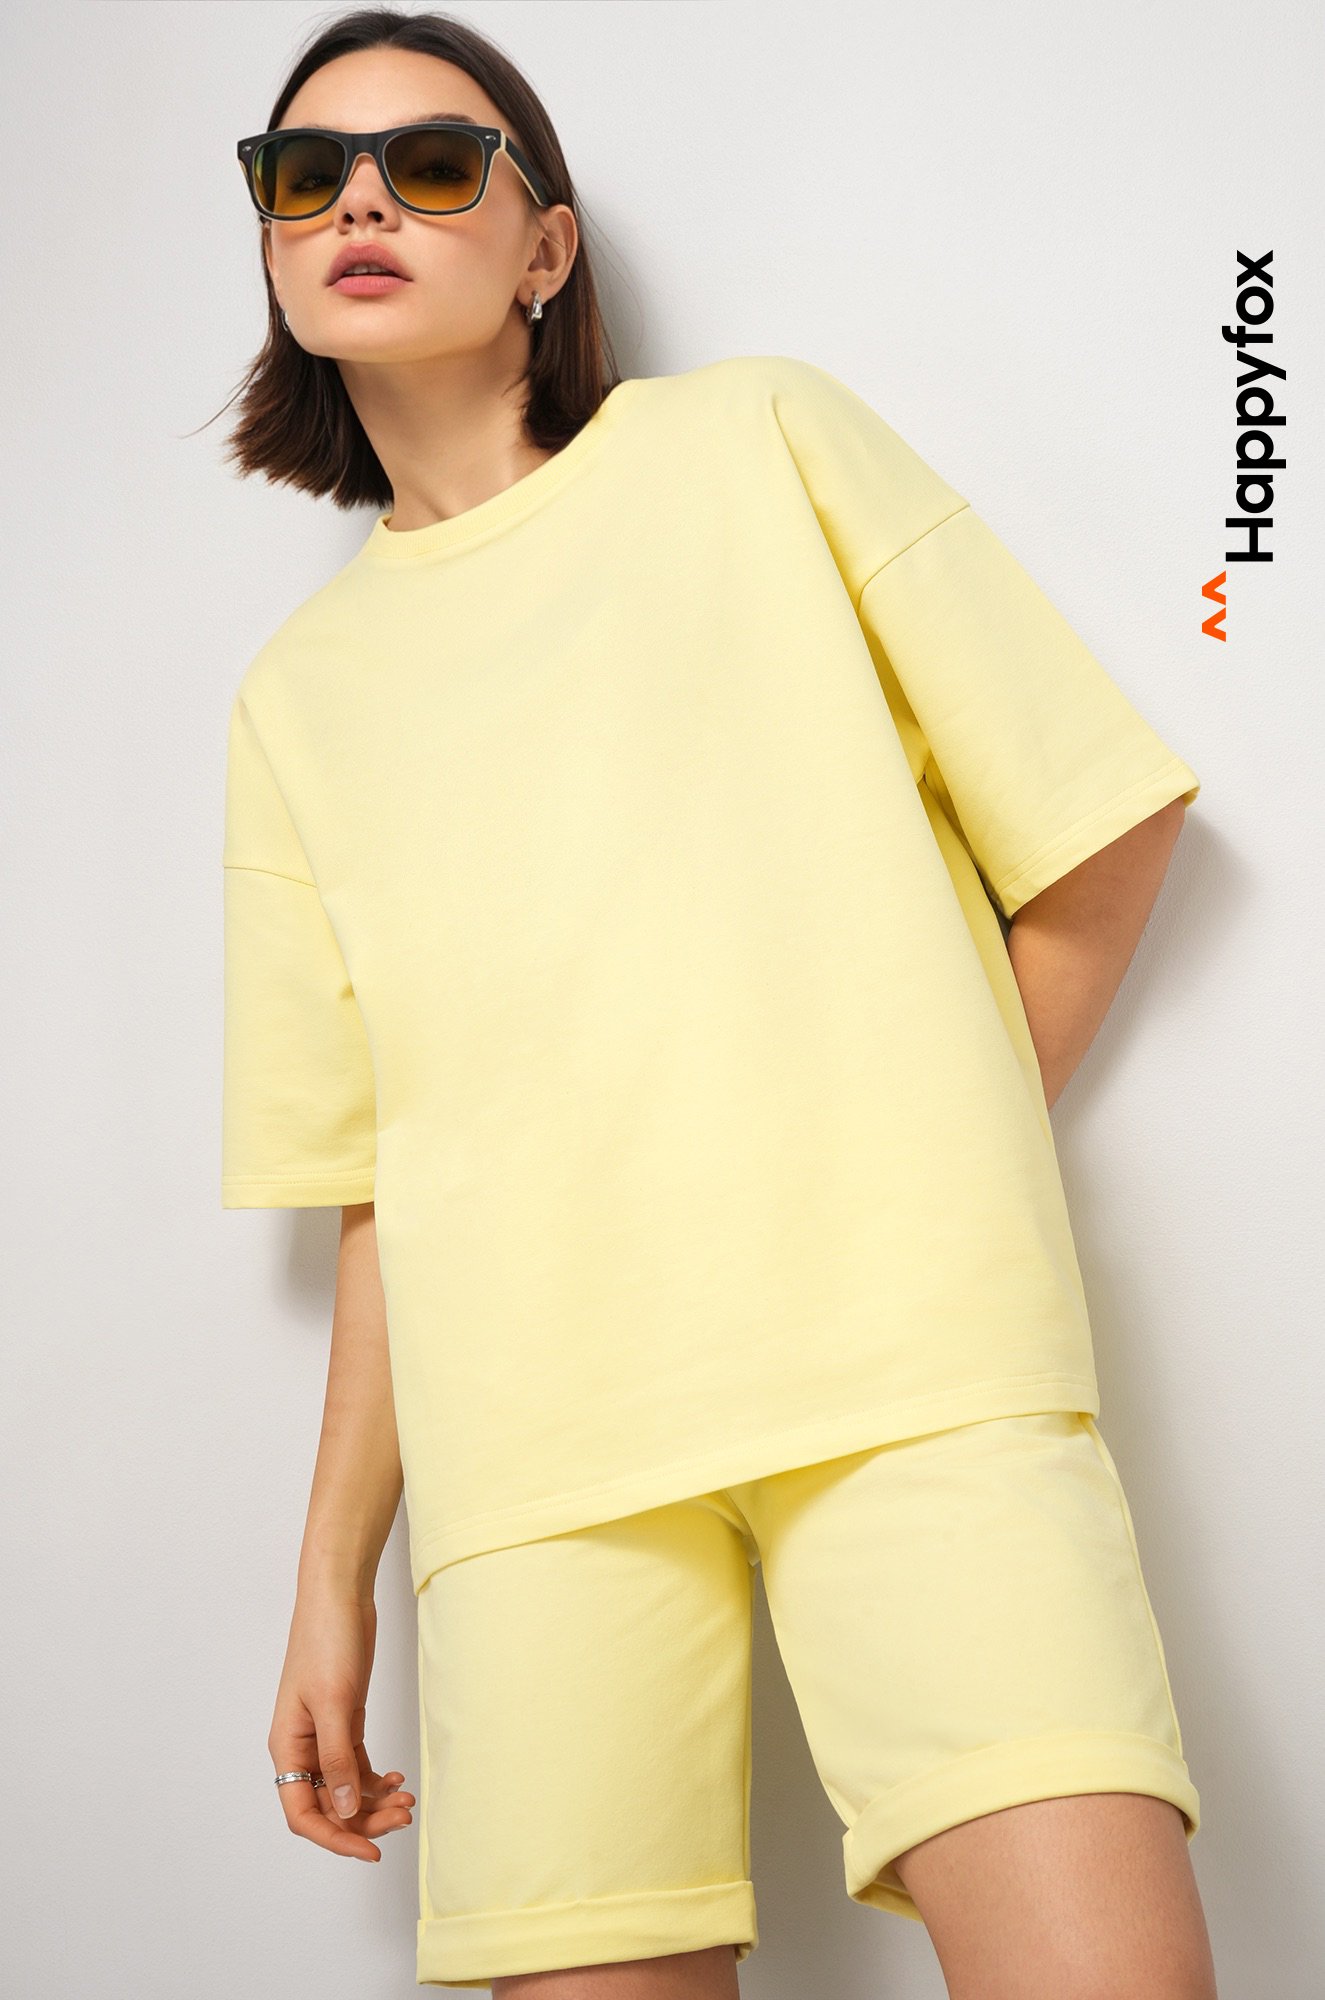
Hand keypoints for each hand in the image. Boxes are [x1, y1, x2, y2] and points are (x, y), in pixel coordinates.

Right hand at [268, 1585, 415, 1861]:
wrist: (341, 1596)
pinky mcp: (345, 1720)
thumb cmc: (326, 1641)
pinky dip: (377, 1779)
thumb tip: (345, 1810)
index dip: (335, 1838)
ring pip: (346, 1788)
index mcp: (287, 1748)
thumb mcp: (333, 1702)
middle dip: (364, 1819)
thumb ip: (336, 1759)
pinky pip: (357, 1766)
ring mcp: (324, 1735)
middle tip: (403, 1818)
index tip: (369, 1850)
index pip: (303, 1814)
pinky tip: (398, 1779)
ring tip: (408, 1800)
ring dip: (375, 1800)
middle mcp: (302, 1748)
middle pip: (329, 1805)